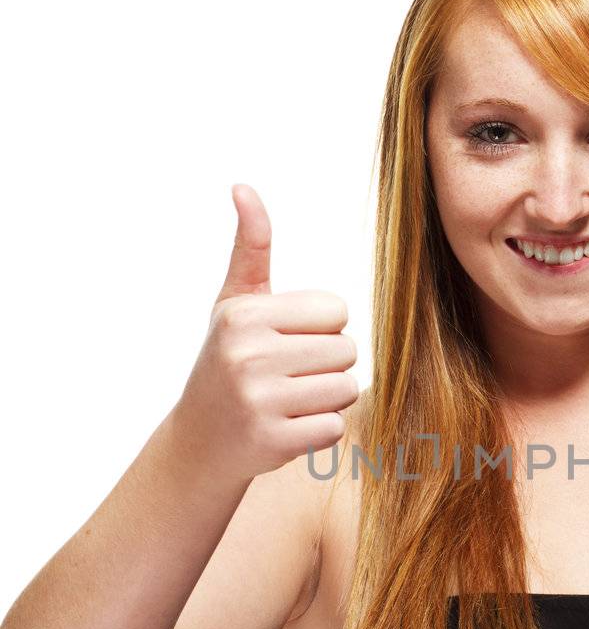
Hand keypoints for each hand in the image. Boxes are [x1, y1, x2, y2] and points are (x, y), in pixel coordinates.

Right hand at [172, 184, 358, 482]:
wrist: (200, 440)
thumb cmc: (228, 361)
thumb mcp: (234, 303)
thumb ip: (252, 247)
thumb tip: (244, 187)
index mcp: (245, 315)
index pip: (337, 311)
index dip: (322, 329)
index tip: (287, 342)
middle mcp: (248, 354)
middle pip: (347, 351)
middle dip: (327, 365)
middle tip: (288, 376)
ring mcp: (258, 401)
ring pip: (346, 390)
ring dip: (327, 399)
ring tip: (288, 401)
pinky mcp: (272, 441)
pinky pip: (335, 428)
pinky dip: (319, 431)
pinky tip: (287, 428)